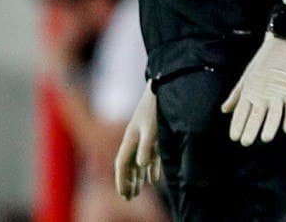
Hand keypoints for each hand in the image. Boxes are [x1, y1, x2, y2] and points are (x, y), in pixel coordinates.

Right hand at [114, 82, 159, 199]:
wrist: (163, 86)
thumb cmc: (156, 108)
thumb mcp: (151, 128)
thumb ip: (146, 146)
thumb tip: (141, 164)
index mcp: (130, 138)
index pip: (122, 164)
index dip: (121, 180)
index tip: (124, 195)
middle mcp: (134, 139)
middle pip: (128, 165)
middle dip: (127, 182)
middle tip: (129, 198)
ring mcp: (143, 136)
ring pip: (137, 162)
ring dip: (137, 177)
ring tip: (137, 192)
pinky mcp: (154, 134)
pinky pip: (149, 156)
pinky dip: (150, 168)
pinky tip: (152, 178)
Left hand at [221, 32, 285, 145]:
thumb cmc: (265, 61)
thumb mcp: (247, 76)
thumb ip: (236, 95)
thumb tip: (224, 110)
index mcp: (250, 90)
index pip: (241, 111)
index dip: (237, 124)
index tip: (234, 137)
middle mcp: (263, 93)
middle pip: (256, 115)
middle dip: (250, 129)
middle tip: (246, 142)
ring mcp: (279, 92)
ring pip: (274, 113)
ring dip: (269, 126)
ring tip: (265, 138)